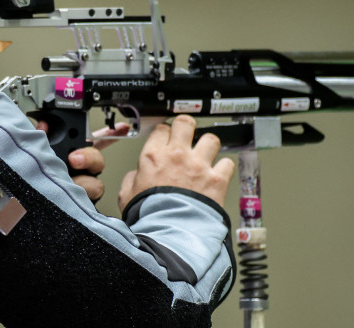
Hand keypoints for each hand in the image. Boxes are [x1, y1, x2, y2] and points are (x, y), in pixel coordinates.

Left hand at [37, 121, 129, 202]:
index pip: (96, 141)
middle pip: (98, 161)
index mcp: (73, 154)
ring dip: (83, 182)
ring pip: (96, 185)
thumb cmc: (33, 173)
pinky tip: (69, 196)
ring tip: (68, 182)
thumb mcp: (38, 151)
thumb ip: (41, 137)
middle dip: (89, 157)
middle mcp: (82, 171)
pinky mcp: (81, 206)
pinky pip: (88, 203)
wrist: (26, 202)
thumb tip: (44, 126)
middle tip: (74, 158)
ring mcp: (84, 189)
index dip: (110, 134)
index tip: (122, 127)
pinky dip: (79, 199)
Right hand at [117, 115, 234, 211]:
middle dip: (187, 126)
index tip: (167, 138)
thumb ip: (131, 179)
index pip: (162, 129)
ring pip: (211, 139)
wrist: (169, 231)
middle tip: (187, 134)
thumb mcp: (126, 195)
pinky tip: (218, 173)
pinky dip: (224, 168)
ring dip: (208, 145)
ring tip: (205, 153)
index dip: (164, 133)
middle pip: (186, 123)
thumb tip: (136, 175)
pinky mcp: (216, 180)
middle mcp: (177, 155)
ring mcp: (198, 166)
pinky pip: (227, 163)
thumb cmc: (148, 215)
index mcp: (153, 156)